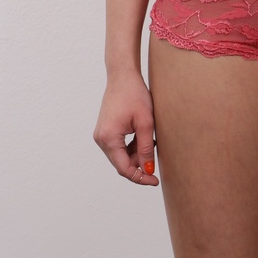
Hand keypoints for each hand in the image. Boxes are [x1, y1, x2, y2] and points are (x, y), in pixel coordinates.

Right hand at [93, 71, 158, 185]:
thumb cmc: (135, 95)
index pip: (124, 168)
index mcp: (109, 138)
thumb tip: (147, 169)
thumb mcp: (146, 123)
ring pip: (121, 156)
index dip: (140, 178)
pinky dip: (131, 147)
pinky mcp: (105, 131)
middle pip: (121, 163)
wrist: (122, 76)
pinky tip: (143, 137)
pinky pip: (118, 147)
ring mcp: (101, 135)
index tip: (155, 180)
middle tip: (156, 157)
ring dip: (136, 154)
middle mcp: (100, 139)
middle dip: (139, 164)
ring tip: (150, 140)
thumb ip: (146, 148)